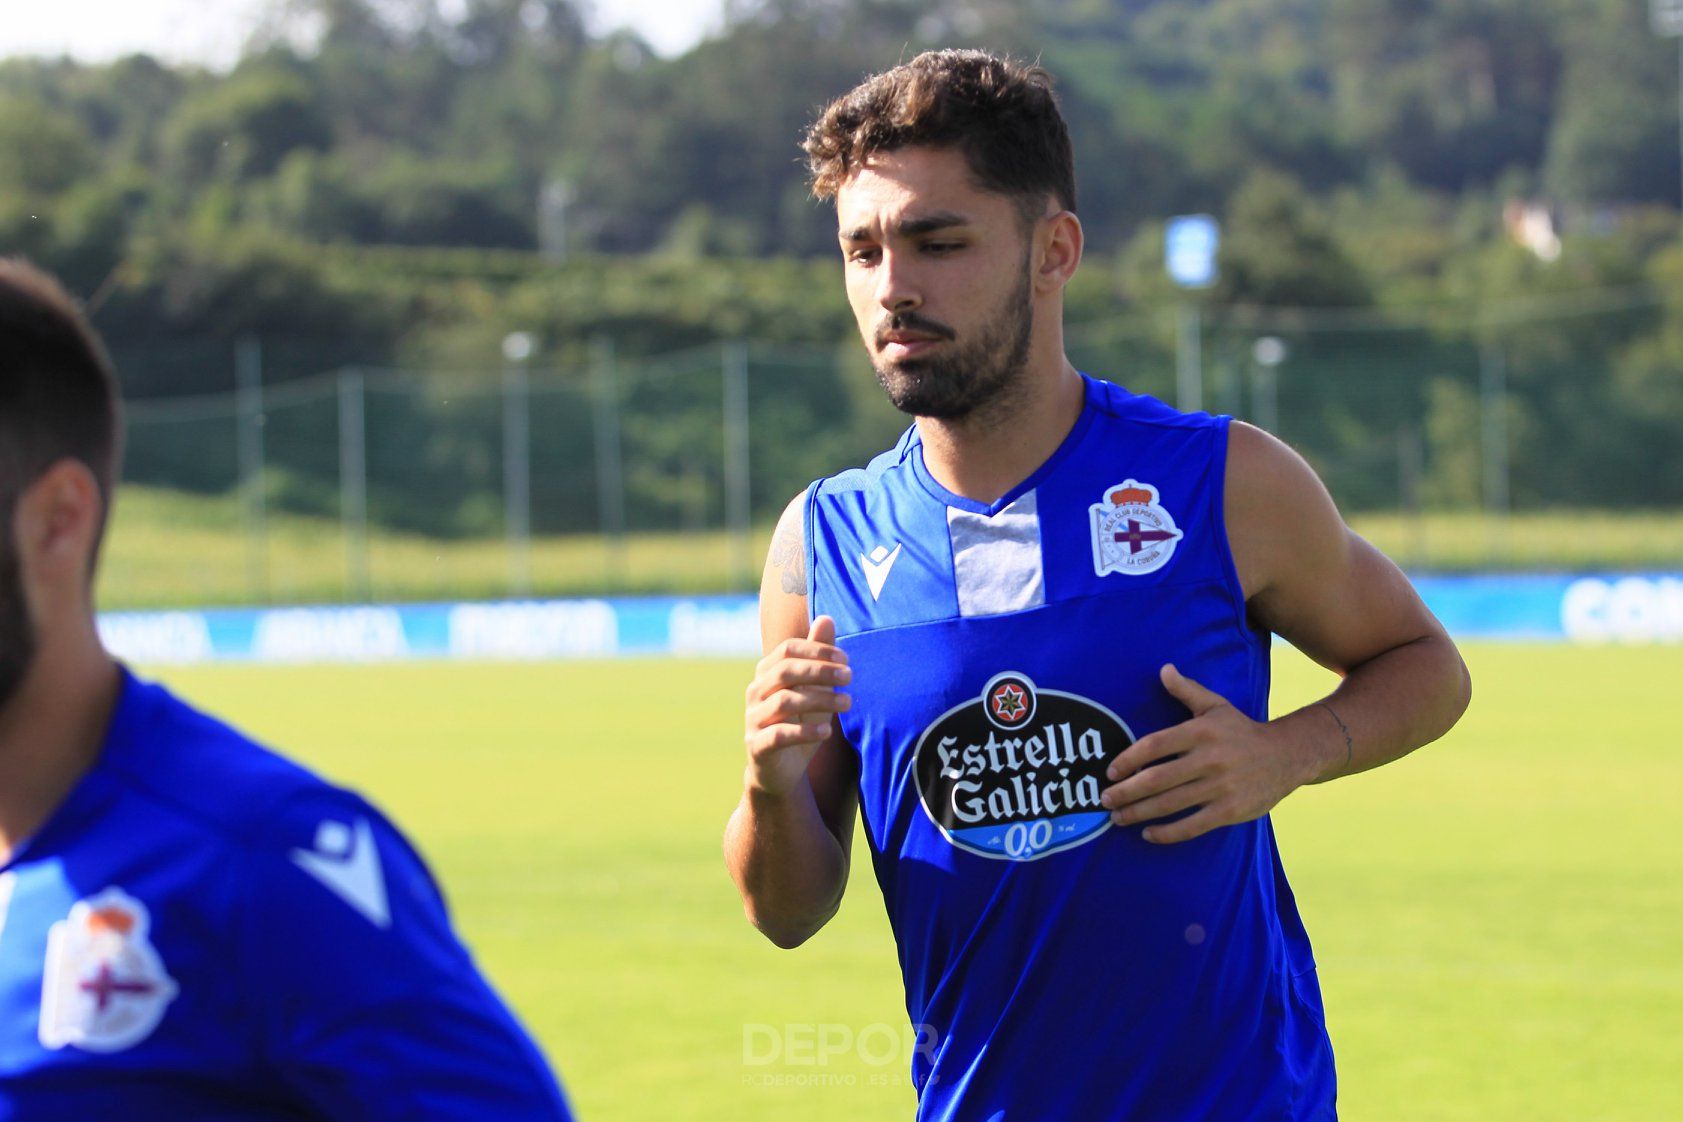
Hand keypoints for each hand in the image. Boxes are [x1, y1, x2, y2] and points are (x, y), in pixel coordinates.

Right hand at [743, 615, 851, 796]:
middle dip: (820, 670)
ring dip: (820, 699)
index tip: (846, 659)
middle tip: (850, 676)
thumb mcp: (814, 690)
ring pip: (785, 701)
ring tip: (848, 702)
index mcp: (767, 674)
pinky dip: (805, 731)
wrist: (779, 772)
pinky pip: (779, 735)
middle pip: (785, 671)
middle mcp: (756, 693)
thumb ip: (818, 657)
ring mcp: (753, 720)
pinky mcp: (757, 747)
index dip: (816, 650)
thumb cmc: (799, 723)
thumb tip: (826, 618)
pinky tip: (827, 731)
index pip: (788, 650)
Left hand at [1100, 664, 1324, 843]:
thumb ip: (1187, 690)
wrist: (1287, 755)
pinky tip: (1147, 834)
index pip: (1154, 745)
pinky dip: (1167, 833)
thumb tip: (1163, 669)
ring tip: (1117, 818)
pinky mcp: (1230, 811)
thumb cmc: (1242, 730)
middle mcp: (1209, 759)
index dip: (1128, 759)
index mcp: (1200, 732)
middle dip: (1126, 792)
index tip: (1110, 772)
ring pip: (1170, 804)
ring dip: (1138, 813)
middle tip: (1104, 800)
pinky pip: (1192, 826)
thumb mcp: (1216, 706)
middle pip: (1157, 779)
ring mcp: (1220, 787)